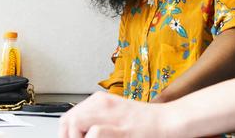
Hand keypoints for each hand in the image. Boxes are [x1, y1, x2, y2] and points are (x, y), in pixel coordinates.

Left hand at [58, 91, 175, 137]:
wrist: (169, 120)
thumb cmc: (146, 121)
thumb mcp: (117, 115)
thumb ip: (97, 120)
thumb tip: (80, 132)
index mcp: (100, 100)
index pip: (68, 117)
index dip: (66, 134)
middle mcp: (103, 105)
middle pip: (68, 120)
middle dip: (69, 136)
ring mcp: (112, 117)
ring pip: (76, 124)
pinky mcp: (121, 130)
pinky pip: (95, 133)